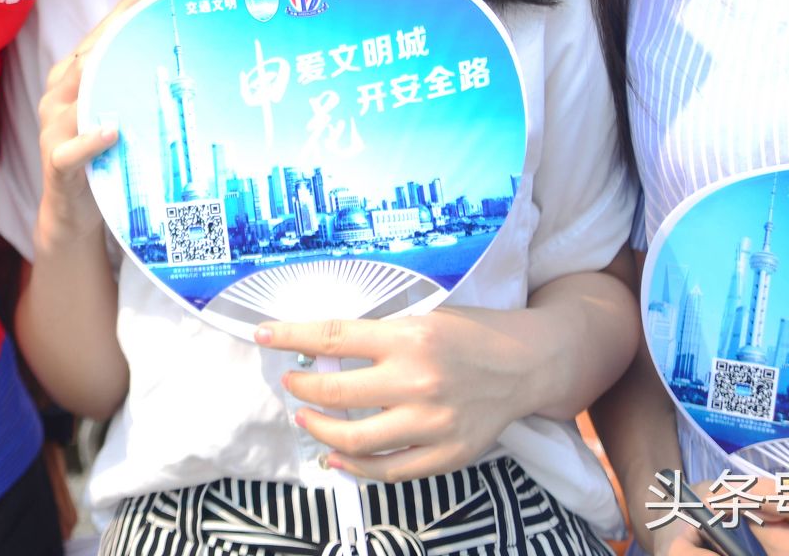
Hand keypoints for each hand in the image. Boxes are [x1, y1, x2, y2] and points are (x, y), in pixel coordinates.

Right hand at [33, 0, 157, 249]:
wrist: (72, 215)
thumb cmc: (100, 158)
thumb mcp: (115, 115)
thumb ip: (129, 87)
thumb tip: (173, 55)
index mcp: (71, 82)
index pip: (99, 35)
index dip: (124, 7)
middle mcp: (58, 98)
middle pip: (88, 55)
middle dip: (118, 25)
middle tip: (151, 0)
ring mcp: (54, 130)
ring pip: (75, 96)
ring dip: (102, 76)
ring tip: (130, 54)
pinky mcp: (58, 164)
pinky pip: (71, 149)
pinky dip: (92, 139)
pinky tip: (113, 129)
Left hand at [257, 307, 545, 480]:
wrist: (525, 364)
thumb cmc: (468, 334)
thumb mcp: (422, 317)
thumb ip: (377, 334)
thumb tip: (320, 345)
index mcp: (408, 337)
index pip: (332, 335)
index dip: (290, 335)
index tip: (262, 334)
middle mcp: (418, 380)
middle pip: (335, 391)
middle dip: (301, 385)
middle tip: (291, 381)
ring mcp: (432, 422)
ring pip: (355, 439)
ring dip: (319, 429)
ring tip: (306, 417)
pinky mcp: (447, 454)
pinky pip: (389, 471)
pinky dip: (355, 467)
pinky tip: (336, 456)